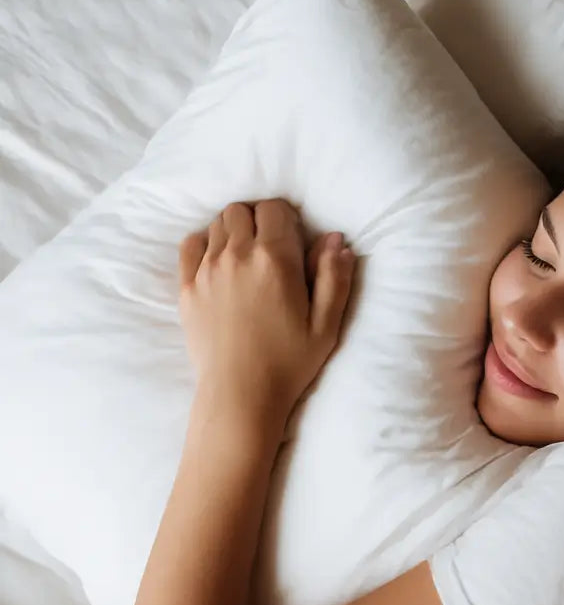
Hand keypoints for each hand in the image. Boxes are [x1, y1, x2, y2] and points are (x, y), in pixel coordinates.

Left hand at [178, 200, 354, 434]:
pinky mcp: (187, 287)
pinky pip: (190, 244)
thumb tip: (335, 239)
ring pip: (217, 223)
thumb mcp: (327, 325)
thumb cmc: (289, 363)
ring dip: (234, 230)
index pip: (275, 209)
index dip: (287, 219)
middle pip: (242, 209)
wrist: (240, 395)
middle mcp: (237, 255)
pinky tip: (219, 262)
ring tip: (247, 258)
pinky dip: (205, 243)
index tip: (294, 241)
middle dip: (258, 220)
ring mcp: (207, 269)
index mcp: (276, 260)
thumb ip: (334, 278)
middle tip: (271, 248)